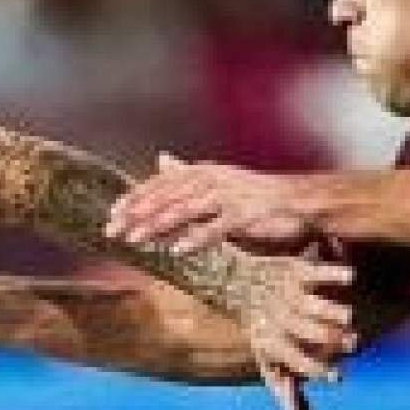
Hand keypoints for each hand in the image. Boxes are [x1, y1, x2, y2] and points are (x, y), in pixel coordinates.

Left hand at [109, 155, 320, 254]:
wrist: (298, 201)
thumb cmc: (255, 197)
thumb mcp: (217, 182)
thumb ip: (188, 175)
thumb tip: (160, 159)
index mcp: (202, 172)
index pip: (160, 183)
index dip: (134, 198)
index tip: (111, 216)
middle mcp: (212, 179)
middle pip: (166, 195)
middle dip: (137, 214)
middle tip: (114, 231)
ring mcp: (229, 196)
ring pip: (186, 209)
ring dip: (158, 225)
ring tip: (136, 240)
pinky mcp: (246, 214)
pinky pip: (216, 228)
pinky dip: (196, 238)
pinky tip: (177, 251)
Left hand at [231, 248, 354, 409]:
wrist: (236, 286)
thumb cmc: (263, 337)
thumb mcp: (271, 368)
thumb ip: (290, 398)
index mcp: (275, 346)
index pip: (301, 363)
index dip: (319, 370)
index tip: (339, 378)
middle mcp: (283, 321)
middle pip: (312, 333)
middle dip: (334, 339)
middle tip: (352, 343)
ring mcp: (290, 296)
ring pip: (315, 305)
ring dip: (334, 312)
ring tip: (347, 318)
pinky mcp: (297, 271)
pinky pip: (319, 272)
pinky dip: (335, 274)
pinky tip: (349, 279)